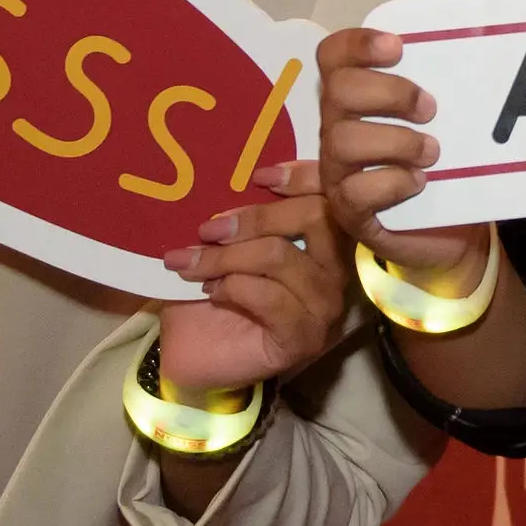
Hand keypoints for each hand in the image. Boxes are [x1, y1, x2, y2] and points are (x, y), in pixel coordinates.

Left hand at [152, 160, 344, 393]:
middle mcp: (335, 273)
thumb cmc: (210, 292)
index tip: (260, 175)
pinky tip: (212, 292)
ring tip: (194, 265)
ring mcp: (324, 308)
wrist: (191, 354)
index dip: (305, 176)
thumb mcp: (224, 242)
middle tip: (208, 229)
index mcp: (323, 242)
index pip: (334, 197)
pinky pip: (272, 298)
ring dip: (229, 257)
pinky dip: (234, 288)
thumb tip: (228, 172)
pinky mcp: (303, 339)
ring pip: (282, 257)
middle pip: (316, 218)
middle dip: (256, 217)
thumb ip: (240, 212)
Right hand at [316, 25, 491, 295]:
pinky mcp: (350, 212)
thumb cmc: (448, 166)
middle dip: (389, 93)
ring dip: (396, 140)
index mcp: (356, 100)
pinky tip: (419, 183)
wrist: (454, 232)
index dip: (357, 44)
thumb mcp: (450, 122)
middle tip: (430, 109)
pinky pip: (354, 192)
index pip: (332, 57)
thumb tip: (480, 42)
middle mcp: (338, 130)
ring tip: (433, 152)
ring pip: (343, 141)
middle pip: (337, 91)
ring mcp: (339, 172)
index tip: (399, 48)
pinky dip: (392, 182)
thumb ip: (448, 85)